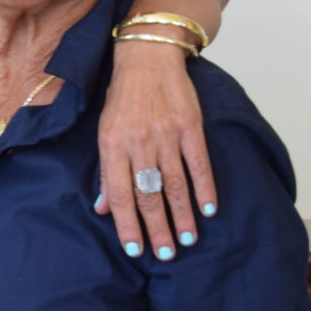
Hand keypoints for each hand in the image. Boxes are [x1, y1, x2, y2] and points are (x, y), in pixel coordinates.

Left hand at [97, 39, 215, 261]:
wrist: (147, 56)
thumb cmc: (123, 97)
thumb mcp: (105, 132)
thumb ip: (107, 172)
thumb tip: (102, 209)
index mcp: (113, 146)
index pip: (120, 195)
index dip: (127, 225)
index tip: (136, 250)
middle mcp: (139, 142)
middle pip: (149, 195)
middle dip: (157, 228)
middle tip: (165, 254)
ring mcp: (166, 134)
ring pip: (175, 184)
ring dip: (182, 215)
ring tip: (187, 240)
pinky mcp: (190, 126)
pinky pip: (198, 163)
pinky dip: (205, 188)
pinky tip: (208, 209)